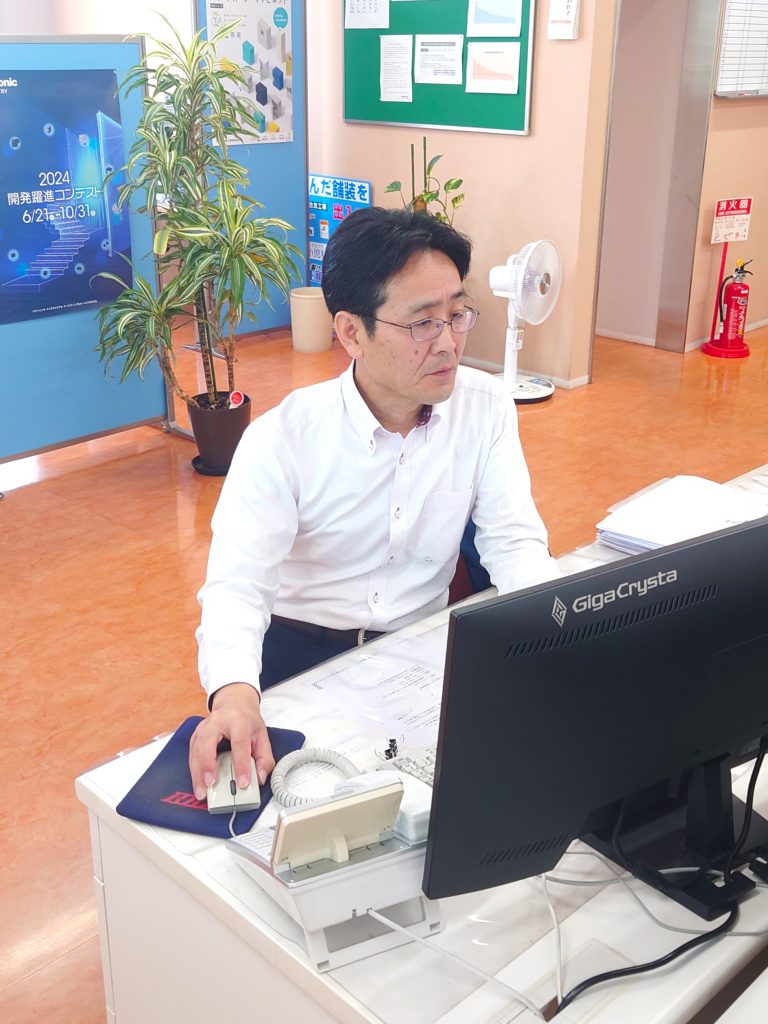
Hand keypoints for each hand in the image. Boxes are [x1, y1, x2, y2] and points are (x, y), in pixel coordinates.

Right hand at [189, 683, 275, 801]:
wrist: (234, 703)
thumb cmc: (247, 720)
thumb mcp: (262, 735)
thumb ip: (264, 758)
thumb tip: (259, 778)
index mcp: (238, 720)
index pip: (239, 743)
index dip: (241, 764)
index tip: (243, 782)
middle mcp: (218, 722)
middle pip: (208, 742)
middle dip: (208, 764)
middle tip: (211, 783)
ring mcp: (204, 727)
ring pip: (196, 750)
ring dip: (197, 773)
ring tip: (202, 792)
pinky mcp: (195, 735)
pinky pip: (191, 753)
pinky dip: (193, 770)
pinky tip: (197, 783)